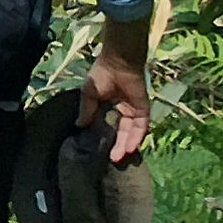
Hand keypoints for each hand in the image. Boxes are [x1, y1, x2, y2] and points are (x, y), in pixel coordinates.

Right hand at [78, 50, 151, 164]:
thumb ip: (86, 110)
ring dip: (127, 145)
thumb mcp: (89, 93)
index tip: (99, 150)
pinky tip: (130, 147)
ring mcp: (134, 111)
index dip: (105, 138)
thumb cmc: (102, 75)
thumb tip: (79, 126)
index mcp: (109, 106)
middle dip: (117, 146)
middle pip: (121, 133)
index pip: (108, 126)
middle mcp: (122, 110)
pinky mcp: (143, 110)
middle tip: (112, 159)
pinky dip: (137, 137)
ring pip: (131, 132)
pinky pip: (141, 127)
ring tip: (119, 157)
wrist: (118, 62)